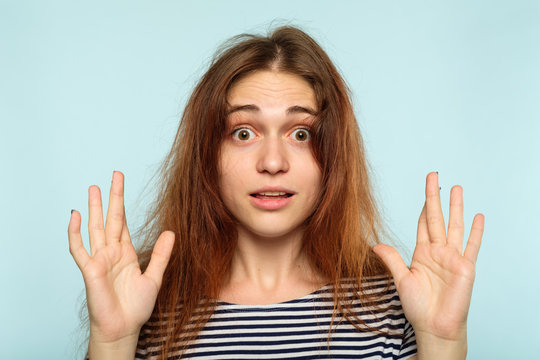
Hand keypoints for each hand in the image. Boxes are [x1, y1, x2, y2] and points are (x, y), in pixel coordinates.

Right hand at [68, 171, 174, 343]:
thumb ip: (161, 255)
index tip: (122, 184)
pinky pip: (79, 248)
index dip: (123, 203)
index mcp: (126, 252)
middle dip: (113, 197)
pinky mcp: (90, 270)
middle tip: (114, 174)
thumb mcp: (154, 277)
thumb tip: (170, 232)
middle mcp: (112, 252)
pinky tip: (74, 216)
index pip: (124, 222)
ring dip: (94, 208)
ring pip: (95, 228)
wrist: (124, 328)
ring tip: (93, 188)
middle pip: (111, 218)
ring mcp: (100, 259)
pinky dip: (75, 233)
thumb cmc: (136, 307)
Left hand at [373, 172, 484, 341]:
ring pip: (454, 226)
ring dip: (456, 207)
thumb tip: (375, 244)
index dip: (423, 206)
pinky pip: (472, 246)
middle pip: (436, 217)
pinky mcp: (465, 267)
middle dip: (435, 197)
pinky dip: (476, 231)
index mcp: (422, 252)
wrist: (434, 327)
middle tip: (434, 176)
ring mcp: (453, 258)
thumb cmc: (418, 306)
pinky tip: (478, 216)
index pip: (423, 223)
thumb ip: (391, 260)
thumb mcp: (401, 279)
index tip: (424, 189)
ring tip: (457, 188)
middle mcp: (438, 251)